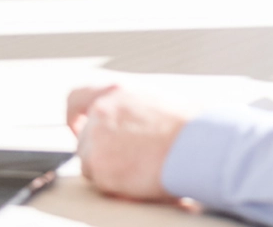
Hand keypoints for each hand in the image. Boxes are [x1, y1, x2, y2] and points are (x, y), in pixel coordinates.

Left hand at [67, 85, 193, 201]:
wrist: (197, 145)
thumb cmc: (189, 124)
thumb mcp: (158, 101)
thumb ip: (131, 108)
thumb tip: (126, 123)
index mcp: (116, 90)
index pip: (77, 97)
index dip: (75, 115)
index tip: (77, 126)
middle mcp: (101, 112)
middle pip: (85, 138)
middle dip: (102, 150)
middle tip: (126, 157)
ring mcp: (96, 139)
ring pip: (90, 161)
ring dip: (110, 167)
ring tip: (141, 165)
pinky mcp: (98, 166)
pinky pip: (99, 180)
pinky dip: (116, 183)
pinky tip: (139, 175)